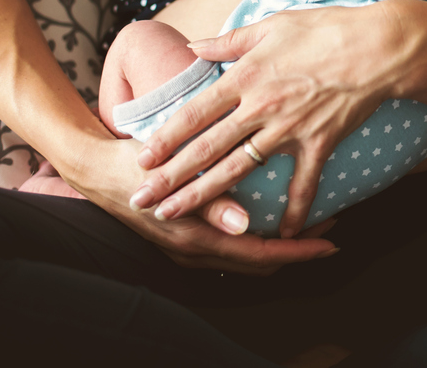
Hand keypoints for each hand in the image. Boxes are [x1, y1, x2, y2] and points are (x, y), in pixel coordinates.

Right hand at [68, 135, 338, 273]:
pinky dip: (260, 236)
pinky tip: (273, 214)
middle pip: (261, 260)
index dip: (300, 251)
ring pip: (249, 255)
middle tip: (332, 227)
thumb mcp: (172, 178)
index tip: (331, 242)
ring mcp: (190, 247)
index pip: (262, 255)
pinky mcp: (188, 235)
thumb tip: (246, 224)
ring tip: (312, 220)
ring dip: (282, 242)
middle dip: (299, 249)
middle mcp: (196, 251)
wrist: (95, 168)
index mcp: (196, 239)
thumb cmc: (135, 166)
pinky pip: (235, 246)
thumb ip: (210, 202)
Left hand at [128, 1, 414, 238]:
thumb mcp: (271, 24)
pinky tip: (283, 232)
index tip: (141, 159)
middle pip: (206, 148)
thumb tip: (194, 47)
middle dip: (170, 178)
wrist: (377, 46)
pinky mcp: (319, 142)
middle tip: (143, 201)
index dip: (165, 138)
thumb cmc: (326, 28)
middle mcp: (260, 107)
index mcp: (246, 77)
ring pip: (238, 170)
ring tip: (177, 214)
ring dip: (205, 196)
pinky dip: (294, 210)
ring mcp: (289, 129)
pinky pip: (304, 183)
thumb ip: (228, 41)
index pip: (194, 113)